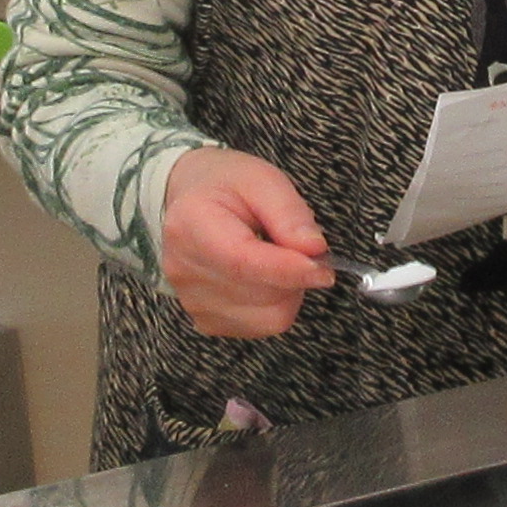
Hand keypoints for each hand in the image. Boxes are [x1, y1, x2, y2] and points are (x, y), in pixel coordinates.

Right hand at [160, 148, 334, 338]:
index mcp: (191, 224)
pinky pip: (262, 326)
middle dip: (295, 275)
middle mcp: (184, 268)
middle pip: (261, 294)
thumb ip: (289, 213)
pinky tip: (264, 278)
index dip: (288, 270)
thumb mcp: (262, 179)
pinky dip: (277, 305)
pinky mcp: (206, 321)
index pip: (242, 261)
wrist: (192, 202)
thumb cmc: (226, 187)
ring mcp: (192, 300)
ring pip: (269, 317)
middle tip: (298, 246)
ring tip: (277, 258)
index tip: (322, 268)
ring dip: (289, 291)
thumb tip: (314, 249)